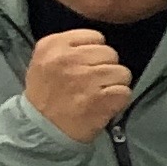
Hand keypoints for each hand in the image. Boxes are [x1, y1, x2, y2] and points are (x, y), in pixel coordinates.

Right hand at [24, 28, 132, 143]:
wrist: (41, 128)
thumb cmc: (46, 93)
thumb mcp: (45, 59)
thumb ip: (69, 45)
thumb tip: (99, 42)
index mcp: (54, 45)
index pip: (96, 37)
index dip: (96, 52)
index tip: (87, 65)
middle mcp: (69, 59)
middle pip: (111, 53)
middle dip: (107, 68)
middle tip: (94, 83)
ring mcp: (86, 79)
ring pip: (122, 72)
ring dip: (115, 85)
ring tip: (99, 94)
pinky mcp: (99, 99)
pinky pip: (125, 91)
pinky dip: (119, 100)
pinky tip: (105, 105)